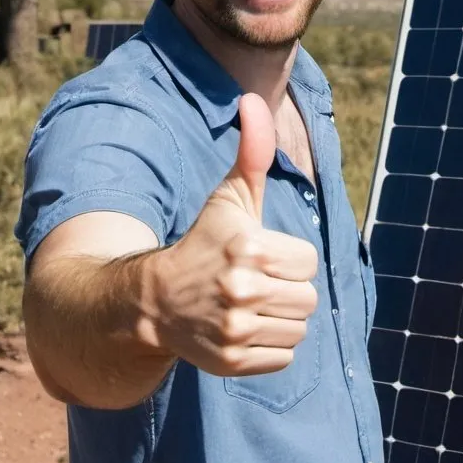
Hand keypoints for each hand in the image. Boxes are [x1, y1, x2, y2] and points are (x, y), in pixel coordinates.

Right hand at [147, 93, 318, 375]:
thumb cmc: (203, 242)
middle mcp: (242, 291)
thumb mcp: (229, 197)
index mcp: (250, 248)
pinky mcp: (234, 363)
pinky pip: (285, 356)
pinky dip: (269, 347)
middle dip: (287, 290)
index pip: (308, 262)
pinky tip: (242, 330)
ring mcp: (236, 330)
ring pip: (299, 327)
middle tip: (252, 284)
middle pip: (308, 298)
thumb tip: (251, 99)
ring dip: (280, 318)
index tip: (258, 257)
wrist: (154, 299)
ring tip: (247, 306)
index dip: (288, 259)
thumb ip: (251, 152)